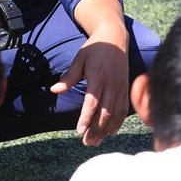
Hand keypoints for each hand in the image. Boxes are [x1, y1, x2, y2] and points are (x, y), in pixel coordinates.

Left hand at [50, 24, 128, 146]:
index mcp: (98, 77)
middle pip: (105, 112)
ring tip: (96, 141)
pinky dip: (118, 122)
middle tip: (86, 142)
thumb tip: (54, 90)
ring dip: (106, 129)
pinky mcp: (126, 88)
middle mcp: (112, 84)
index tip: (79, 131)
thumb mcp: (79, 59)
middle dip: (96, 129)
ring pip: (115, 113)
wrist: (115, 38)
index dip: (87, 118)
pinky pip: (124, 109)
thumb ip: (69, 77)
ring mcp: (121, 87)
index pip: (93, 102)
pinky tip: (111, 132)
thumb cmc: (95, 48)